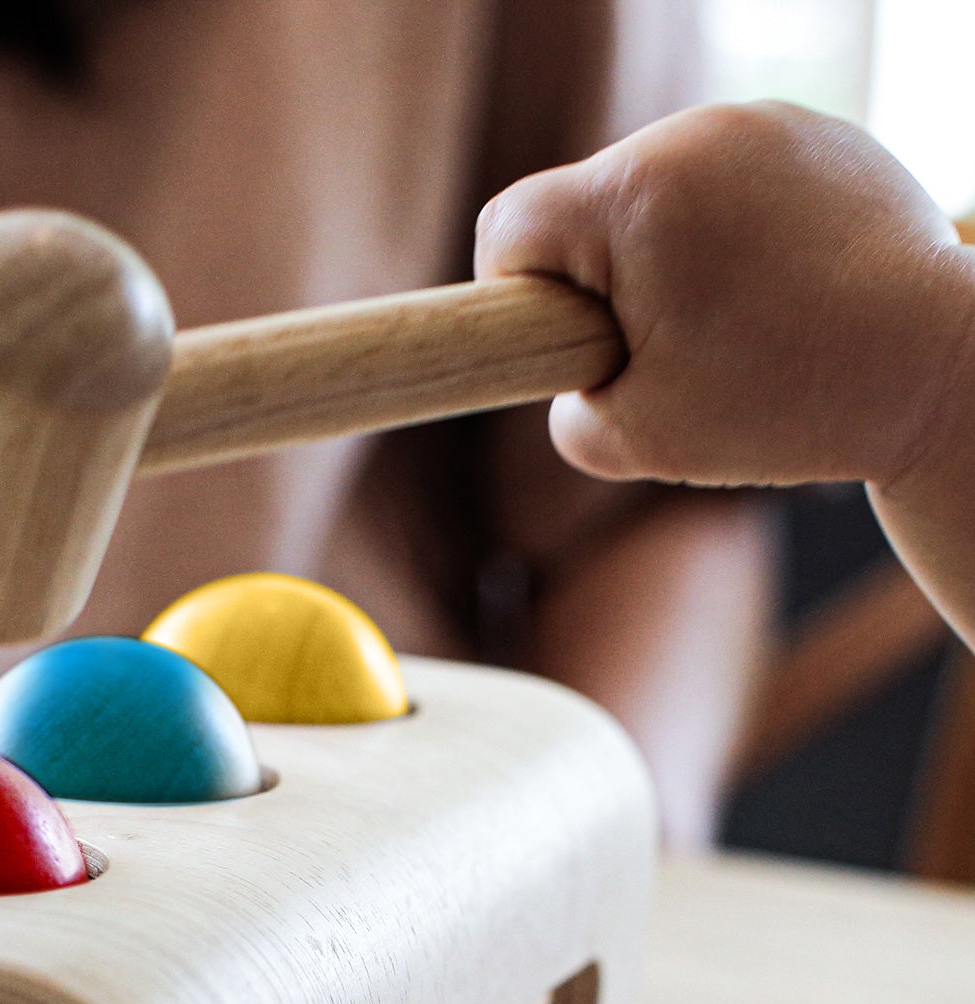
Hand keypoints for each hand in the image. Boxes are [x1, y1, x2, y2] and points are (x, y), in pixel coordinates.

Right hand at [476, 102, 974, 493]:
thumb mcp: (635, 441)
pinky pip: (732, 179)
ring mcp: (759, 124)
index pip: (509, 224)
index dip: (510, 294)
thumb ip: (564, 410)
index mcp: (632, 200)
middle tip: (666, 353)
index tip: (559, 343)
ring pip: (661, 191)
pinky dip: (736, 234)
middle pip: (587, 205)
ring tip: (734, 325)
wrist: (936, 368)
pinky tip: (780, 291)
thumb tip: (569, 377)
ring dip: (670, 255)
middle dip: (604, 279)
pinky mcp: (815, 131)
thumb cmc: (783, 406)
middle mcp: (690, 137)